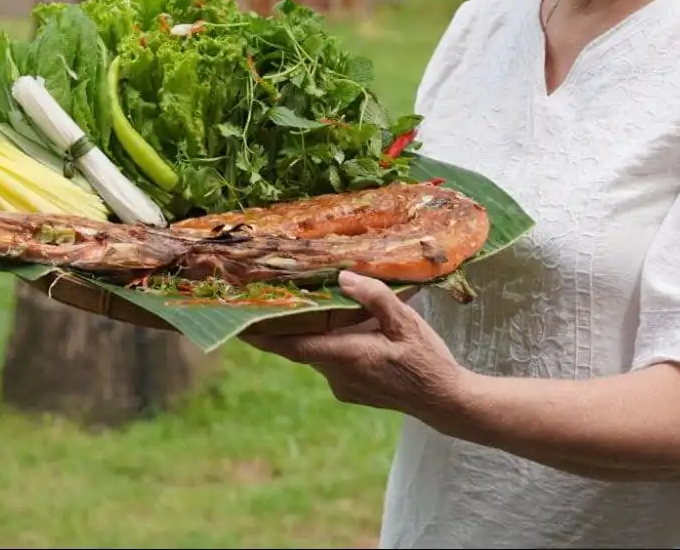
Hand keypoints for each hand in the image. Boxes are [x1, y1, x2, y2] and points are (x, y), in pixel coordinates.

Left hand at [243, 271, 466, 420]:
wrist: (444, 402)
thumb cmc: (427, 360)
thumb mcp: (407, 321)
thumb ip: (374, 297)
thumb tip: (344, 277)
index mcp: (347, 356)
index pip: (291, 345)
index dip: (261, 335)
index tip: (235, 324)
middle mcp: (337, 375)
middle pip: (301, 344)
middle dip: (286, 323)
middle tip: (269, 297)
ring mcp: (343, 386)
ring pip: (318, 350)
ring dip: (316, 331)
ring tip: (318, 303)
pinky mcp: (350, 390)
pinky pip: (331, 360)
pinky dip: (331, 342)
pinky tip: (351, 328)